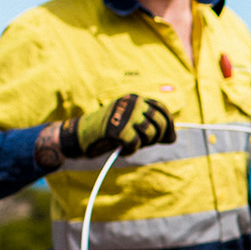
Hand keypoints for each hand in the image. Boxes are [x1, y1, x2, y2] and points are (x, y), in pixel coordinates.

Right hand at [59, 94, 175, 159]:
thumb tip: (173, 137)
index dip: (169, 125)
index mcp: (135, 98)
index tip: (168, 137)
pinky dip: (130, 150)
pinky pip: (136, 144)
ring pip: (150, 134)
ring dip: (142, 144)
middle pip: (159, 122)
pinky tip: (123, 150)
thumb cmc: (105, 132)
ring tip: (129, 144)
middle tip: (142, 143)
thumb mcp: (130, 124)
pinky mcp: (117, 129)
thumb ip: (150, 126)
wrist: (77, 135)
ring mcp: (125, 114)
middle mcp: (132, 103)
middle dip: (155, 137)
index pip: (162, 109)